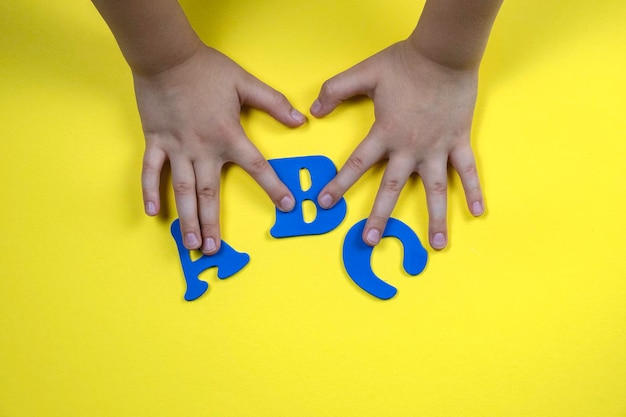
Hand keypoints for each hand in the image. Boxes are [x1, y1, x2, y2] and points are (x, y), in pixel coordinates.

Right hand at [135, 44, 305, 253]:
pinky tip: (153, 213)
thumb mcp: (245, 83)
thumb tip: (300, 119)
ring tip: (191, 243)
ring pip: (181, 190)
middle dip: (213, 223)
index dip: (273, 187)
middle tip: (214, 250)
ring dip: (186, 218)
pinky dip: (149, 191)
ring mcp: (176, 147)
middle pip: (209, 193)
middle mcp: (202, 149)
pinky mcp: (155, 141)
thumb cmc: (207, 69)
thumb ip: (273, 102)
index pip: (257, 168)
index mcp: (228, 136)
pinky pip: (151, 172)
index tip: (286, 206)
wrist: (167, 56)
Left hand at [311, 40, 484, 249]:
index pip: (355, 165)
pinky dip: (473, 190)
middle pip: (390, 188)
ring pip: (434, 190)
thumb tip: (313, 110)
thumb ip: (336, 90)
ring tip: (435, 246)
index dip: (338, 185)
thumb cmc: (404, 63)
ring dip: (435, 219)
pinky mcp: (458, 141)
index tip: (325, 203)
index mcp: (384, 134)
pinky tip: (476, 213)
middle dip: (378, 216)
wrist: (443, 53)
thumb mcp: (364, 73)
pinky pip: (467, 170)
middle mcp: (409, 148)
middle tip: (369, 241)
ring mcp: (437, 148)